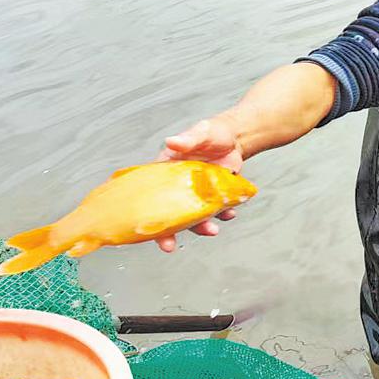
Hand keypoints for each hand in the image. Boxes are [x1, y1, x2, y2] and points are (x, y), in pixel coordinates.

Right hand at [155, 117, 244, 251]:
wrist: (236, 139)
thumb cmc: (212, 133)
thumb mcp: (200, 133)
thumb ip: (188, 139)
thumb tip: (172, 141)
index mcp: (166, 171)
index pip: (149, 194)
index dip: (143, 212)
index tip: (141, 228)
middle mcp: (178, 186)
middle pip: (167, 212)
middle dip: (167, 231)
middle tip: (168, 246)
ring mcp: (197, 194)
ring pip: (192, 216)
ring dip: (200, 226)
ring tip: (211, 229)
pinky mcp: (214, 198)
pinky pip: (214, 212)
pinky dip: (221, 216)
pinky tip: (228, 213)